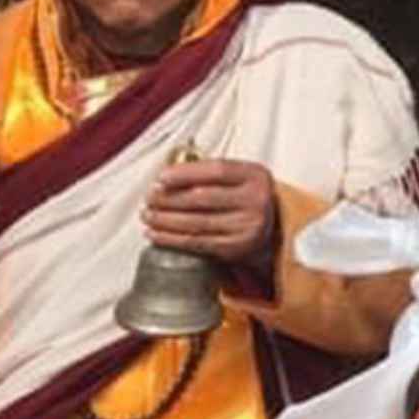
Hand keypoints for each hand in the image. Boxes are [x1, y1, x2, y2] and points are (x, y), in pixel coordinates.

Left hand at [145, 159, 277, 266]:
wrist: (271, 227)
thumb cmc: (244, 197)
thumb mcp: (238, 177)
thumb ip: (208, 173)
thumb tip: (165, 178)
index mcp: (255, 176)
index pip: (217, 170)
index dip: (186, 173)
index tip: (162, 177)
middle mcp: (256, 201)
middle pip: (203, 198)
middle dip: (169, 198)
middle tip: (150, 198)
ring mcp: (247, 226)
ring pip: (196, 223)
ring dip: (165, 219)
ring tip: (148, 215)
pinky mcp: (236, 247)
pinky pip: (197, 242)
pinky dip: (171, 239)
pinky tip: (156, 233)